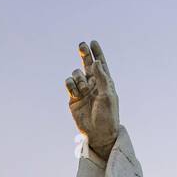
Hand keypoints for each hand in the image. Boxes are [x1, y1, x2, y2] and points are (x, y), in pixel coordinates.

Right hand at [66, 40, 119, 160]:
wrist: (98, 133)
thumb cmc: (107, 116)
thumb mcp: (108, 96)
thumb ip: (102, 78)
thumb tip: (96, 62)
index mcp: (104, 82)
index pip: (100, 64)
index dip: (97, 52)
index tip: (93, 42)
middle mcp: (93, 84)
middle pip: (86, 63)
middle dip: (84, 53)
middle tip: (82, 45)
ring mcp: (82, 90)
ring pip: (76, 73)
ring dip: (79, 79)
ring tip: (84, 91)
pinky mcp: (73, 97)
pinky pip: (69, 83)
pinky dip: (71, 85)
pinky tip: (76, 93)